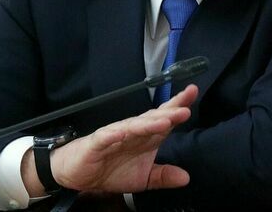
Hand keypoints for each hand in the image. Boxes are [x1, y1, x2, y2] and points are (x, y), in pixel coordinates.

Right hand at [22, 84, 197, 195]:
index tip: (193, 93)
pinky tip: (122, 132)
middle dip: (169, 113)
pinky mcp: (97, 143)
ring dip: (148, 122)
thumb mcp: (143, 178)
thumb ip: (163, 176)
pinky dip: (114, 133)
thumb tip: (186, 177)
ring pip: (133, 125)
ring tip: (164, 120)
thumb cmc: (111, 170)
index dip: (178, 106)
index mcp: (146, 137)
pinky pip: (106, 137)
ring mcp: (115, 134)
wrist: (78, 175)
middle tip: (185, 108)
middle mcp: (133, 131)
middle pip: (152, 118)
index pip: (164, 118)